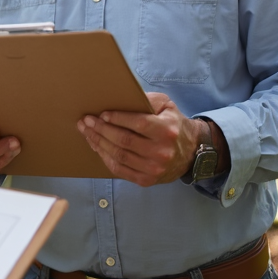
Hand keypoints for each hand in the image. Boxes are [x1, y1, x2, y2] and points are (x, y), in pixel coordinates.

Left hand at [77, 92, 204, 186]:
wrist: (190, 153)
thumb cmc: (173, 125)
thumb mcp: (167, 106)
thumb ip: (148, 100)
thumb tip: (122, 98)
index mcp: (166, 131)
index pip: (138, 124)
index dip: (117, 119)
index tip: (102, 114)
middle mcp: (161, 152)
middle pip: (124, 141)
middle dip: (101, 130)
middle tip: (86, 121)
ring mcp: (153, 169)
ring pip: (119, 156)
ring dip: (99, 143)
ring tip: (87, 132)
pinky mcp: (147, 180)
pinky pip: (120, 170)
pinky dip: (105, 157)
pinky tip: (97, 146)